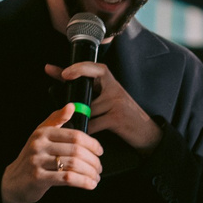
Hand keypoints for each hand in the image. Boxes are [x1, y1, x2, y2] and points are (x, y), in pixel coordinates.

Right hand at [1, 104, 103, 202]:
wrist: (12, 181)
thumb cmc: (31, 158)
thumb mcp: (41, 136)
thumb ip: (56, 120)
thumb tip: (71, 106)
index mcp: (43, 133)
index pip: (75, 135)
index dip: (92, 144)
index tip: (99, 151)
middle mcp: (39, 145)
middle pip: (76, 151)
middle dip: (93, 160)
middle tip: (99, 167)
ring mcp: (37, 161)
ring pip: (73, 165)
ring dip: (90, 172)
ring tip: (95, 176)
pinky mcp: (38, 178)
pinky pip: (67, 178)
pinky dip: (83, 182)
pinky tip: (90, 184)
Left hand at [45, 62, 161, 151]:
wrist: (146, 133)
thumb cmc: (123, 116)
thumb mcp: (110, 100)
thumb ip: (92, 92)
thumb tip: (66, 84)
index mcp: (111, 82)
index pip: (94, 68)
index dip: (78, 68)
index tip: (63, 72)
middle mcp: (115, 89)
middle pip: (86, 89)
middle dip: (70, 89)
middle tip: (55, 87)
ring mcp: (116, 103)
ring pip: (88, 110)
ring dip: (80, 118)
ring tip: (72, 123)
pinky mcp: (116, 118)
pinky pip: (94, 124)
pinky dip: (87, 130)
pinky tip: (84, 134)